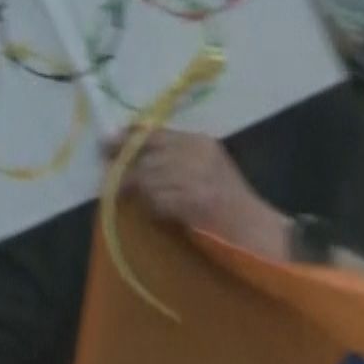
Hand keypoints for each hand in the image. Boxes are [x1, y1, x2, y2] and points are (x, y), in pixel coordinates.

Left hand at [105, 129, 289, 260]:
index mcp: (201, 142)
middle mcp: (198, 153)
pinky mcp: (194, 200)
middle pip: (147, 154)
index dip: (127, 138)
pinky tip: (160, 214)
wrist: (256, 231)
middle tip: (110, 180)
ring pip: (149, 177)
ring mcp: (196, 176)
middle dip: (126, 168)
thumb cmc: (228, 202)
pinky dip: (153, 208)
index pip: (155, 133)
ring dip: (140, 192)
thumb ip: (173, 157)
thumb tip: (129, 155)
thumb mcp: (205, 167)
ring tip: (143, 201)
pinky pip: (158, 200)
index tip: (107, 143)